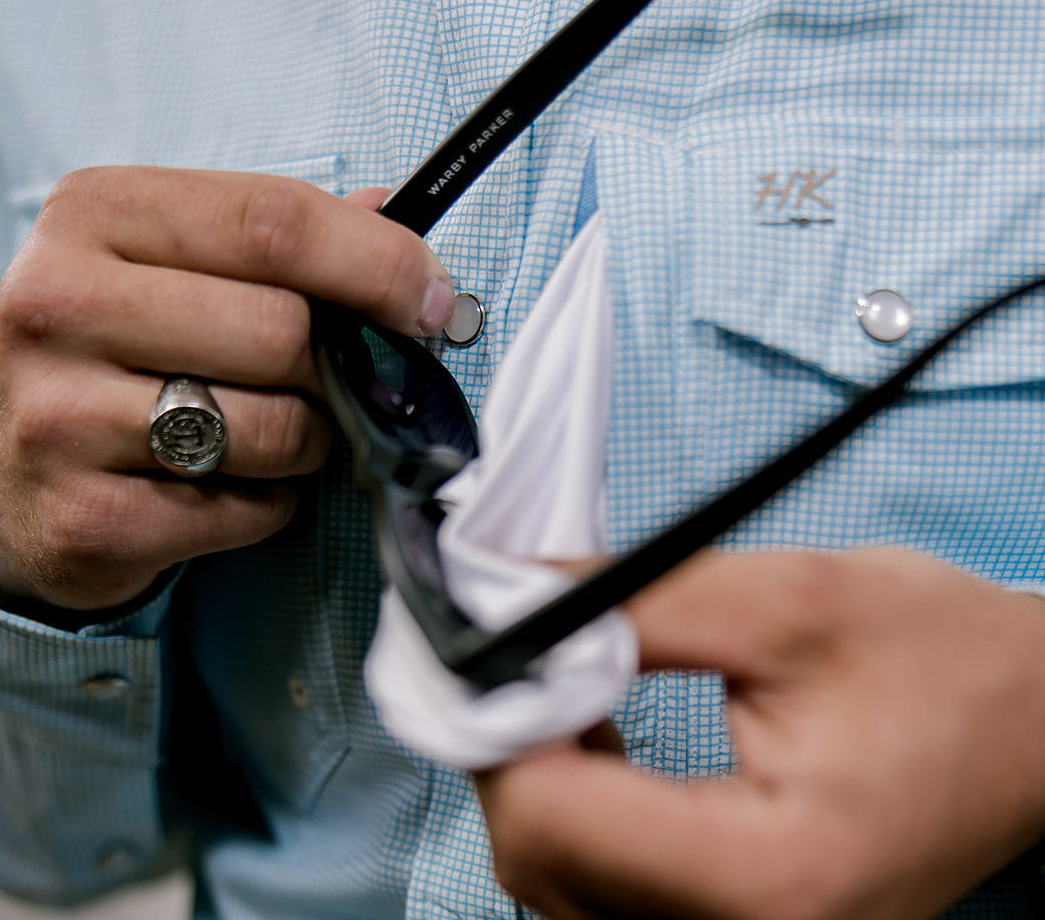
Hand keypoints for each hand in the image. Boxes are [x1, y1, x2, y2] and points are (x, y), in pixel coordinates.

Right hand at [0, 166, 453, 613]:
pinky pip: (245, 508)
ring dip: (305, 441)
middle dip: (332, 367)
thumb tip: (392, 211)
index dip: (380, 264)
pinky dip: (265, 504)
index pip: (276, 222)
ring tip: (262, 433)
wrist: (6, 476)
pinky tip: (221, 486)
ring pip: (274, 428)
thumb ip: (284, 233)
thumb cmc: (123, 352)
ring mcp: (58, 415)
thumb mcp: (182, 262)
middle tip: (320, 381)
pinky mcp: (82, 516)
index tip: (429, 301)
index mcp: (98, 214)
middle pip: (283, 330)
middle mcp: (59, 302)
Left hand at [476, 549, 1044, 919]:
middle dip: (512, 745)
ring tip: (576, 685)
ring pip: (557, 883)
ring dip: (541, 775)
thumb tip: (511, 601)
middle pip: (540, 862)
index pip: (554, 823)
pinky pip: (602, 890)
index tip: (498, 640)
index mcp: (770, 878)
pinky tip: (603, 737)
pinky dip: (579, 808)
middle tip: (533, 651)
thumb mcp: (783, 599)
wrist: (1030, 717)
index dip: (502, 723)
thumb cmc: (937, 655)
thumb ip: (632, 601)